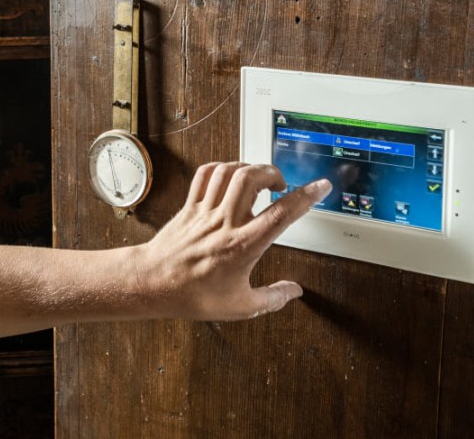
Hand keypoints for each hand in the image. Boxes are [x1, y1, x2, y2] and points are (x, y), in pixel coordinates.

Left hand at [130, 162, 330, 320]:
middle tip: (281, 184)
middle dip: (273, 172)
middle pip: (252, 178)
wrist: (153, 283)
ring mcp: (205, 211)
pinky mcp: (189, 206)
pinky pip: (205, 174)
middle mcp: (225, 222)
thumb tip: (294, 291)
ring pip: (229, 171)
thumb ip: (272, 298)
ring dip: (249, 167)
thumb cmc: (194, 295)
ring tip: (259, 178)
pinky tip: (230, 176)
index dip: (305, 197)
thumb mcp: (241, 306)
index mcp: (243, 245)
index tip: (320, 186)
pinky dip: (222, 167)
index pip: (281, 213)